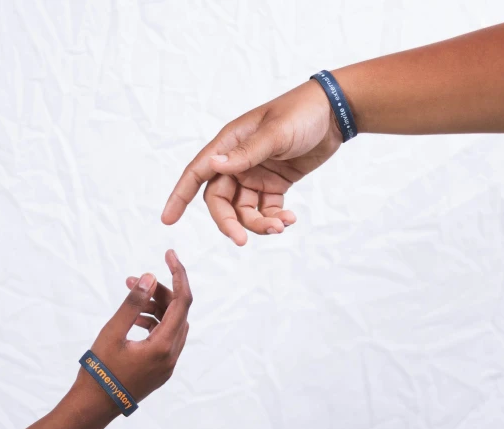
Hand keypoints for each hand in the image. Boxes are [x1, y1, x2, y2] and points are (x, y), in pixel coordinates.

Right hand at [72, 249, 192, 409]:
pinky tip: (134, 319)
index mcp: (163, 347)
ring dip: (155, 307)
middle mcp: (171, 356)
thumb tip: (150, 277)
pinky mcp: (159, 369)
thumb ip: (133, 303)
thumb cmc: (99, 371)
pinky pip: (165, 338)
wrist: (92, 408)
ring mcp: (167, 365)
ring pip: (172, 325)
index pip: (182, 302)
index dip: (178, 274)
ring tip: (130, 297)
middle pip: (178, 312)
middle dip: (160, 291)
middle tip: (134, 280)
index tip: (169, 254)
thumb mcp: (113, 332)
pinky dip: (153, 323)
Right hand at [161, 80, 343, 245]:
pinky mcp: (275, 184)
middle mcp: (237, 161)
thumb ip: (245, 153)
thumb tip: (213, 165)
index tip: (168, 220)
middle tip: (242, 240)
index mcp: (229, 143)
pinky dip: (274, 218)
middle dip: (229, 222)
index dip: (179, 196)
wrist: (335, 113)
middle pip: (220, 200)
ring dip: (258, 223)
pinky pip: (266, 209)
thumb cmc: (301, 113)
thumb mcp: (274, 133)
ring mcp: (256, 174)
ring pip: (244, 210)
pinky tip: (289, 219)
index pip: (197, 173)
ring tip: (280, 227)